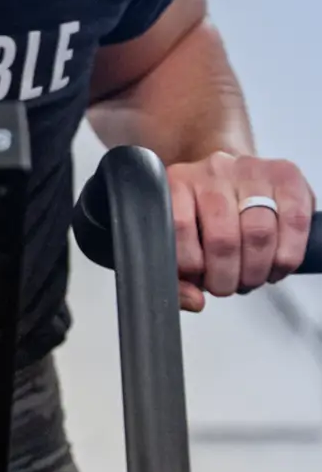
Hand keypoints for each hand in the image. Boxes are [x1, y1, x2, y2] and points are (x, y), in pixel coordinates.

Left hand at [168, 151, 314, 311]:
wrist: (235, 177)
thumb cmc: (205, 215)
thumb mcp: (180, 238)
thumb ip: (176, 275)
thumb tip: (195, 301)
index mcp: (179, 181)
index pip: (178, 227)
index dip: (191, 266)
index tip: (197, 279)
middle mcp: (213, 170)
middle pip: (222, 238)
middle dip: (226, 278)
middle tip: (226, 286)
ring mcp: (250, 170)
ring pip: (259, 234)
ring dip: (256, 272)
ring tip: (250, 278)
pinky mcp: (285, 176)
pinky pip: (294, 223)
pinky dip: (286, 257)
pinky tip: (275, 266)